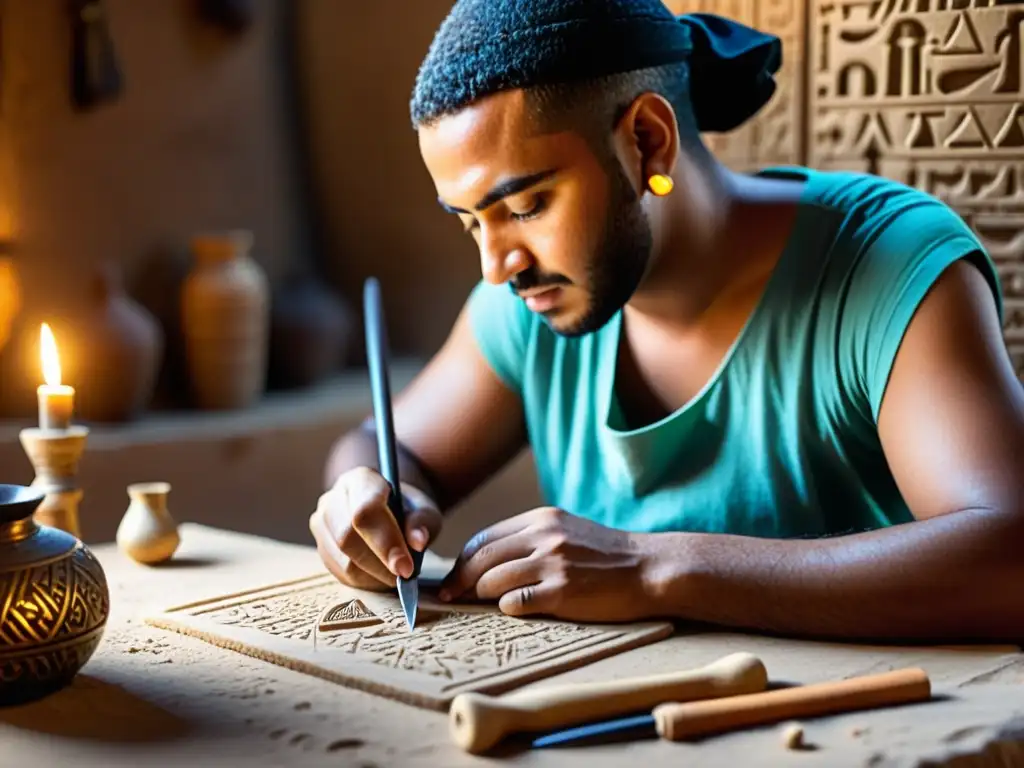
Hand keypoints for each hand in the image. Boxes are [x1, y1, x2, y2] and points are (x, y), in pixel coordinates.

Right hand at [310, 467, 442, 591]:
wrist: (389, 511)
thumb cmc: (408, 510)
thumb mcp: (424, 510)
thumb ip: (422, 522)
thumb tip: (418, 542)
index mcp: (360, 480)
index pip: (365, 511)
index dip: (385, 541)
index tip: (405, 567)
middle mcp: (333, 498)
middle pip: (347, 537)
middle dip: (379, 563)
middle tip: (404, 576)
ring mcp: (322, 524)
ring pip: (342, 560)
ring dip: (373, 575)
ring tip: (396, 576)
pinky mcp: (321, 547)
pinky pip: (339, 573)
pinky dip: (364, 582)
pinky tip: (382, 577)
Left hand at [438, 507, 658, 621]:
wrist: (648, 568)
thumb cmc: (607, 554)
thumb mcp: (568, 530)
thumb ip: (532, 537)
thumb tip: (489, 558)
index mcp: (542, 519)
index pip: (485, 537)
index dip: (463, 559)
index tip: (454, 576)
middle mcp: (544, 537)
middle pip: (481, 558)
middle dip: (459, 579)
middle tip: (449, 596)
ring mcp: (552, 565)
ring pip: (492, 581)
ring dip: (481, 596)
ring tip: (480, 605)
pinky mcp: (562, 593)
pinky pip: (515, 603)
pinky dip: (507, 608)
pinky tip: (513, 610)